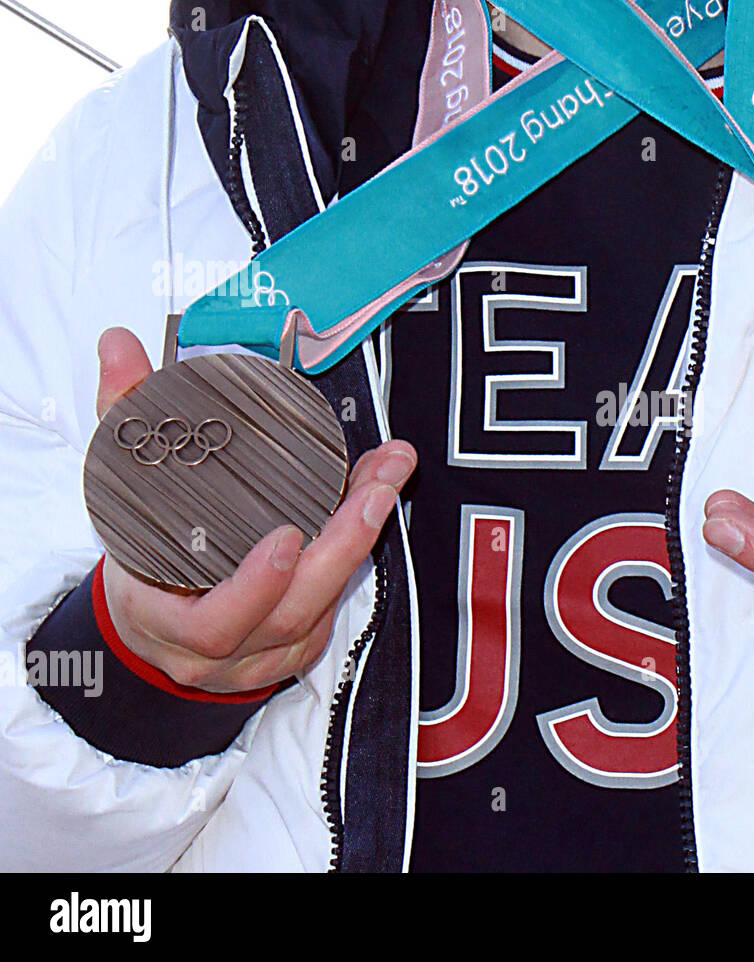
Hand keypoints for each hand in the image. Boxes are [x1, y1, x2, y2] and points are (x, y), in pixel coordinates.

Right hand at [96, 327, 416, 693]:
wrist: (150, 629)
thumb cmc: (139, 564)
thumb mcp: (121, 497)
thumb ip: (125, 418)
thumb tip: (120, 347)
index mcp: (167, 621)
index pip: (213, 622)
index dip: (254, 589)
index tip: (285, 539)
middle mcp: (220, 650)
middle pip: (289, 613)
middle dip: (338, 550)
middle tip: (371, 493)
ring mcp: (262, 656)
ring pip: (321, 611)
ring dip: (360, 546)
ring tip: (384, 486)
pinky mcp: (295, 649)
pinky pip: (334, 609)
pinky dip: (356, 558)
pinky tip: (375, 506)